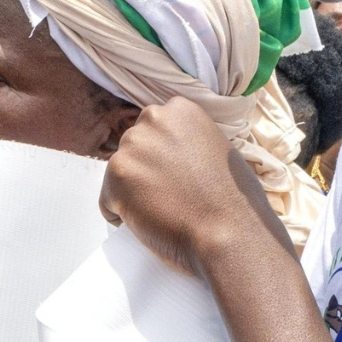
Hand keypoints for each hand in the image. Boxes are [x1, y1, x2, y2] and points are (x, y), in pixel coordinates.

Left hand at [97, 98, 247, 277]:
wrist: (228, 232)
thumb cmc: (234, 201)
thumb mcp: (219, 150)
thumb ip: (191, 144)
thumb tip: (177, 158)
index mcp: (180, 109)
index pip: (155, 130)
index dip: (164, 157)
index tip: (177, 176)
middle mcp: (152, 119)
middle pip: (135, 148)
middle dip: (145, 171)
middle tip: (168, 196)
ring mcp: (131, 147)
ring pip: (121, 174)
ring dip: (133, 193)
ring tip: (161, 212)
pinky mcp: (115, 176)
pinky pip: (107, 201)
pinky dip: (121, 216)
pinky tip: (148, 224)